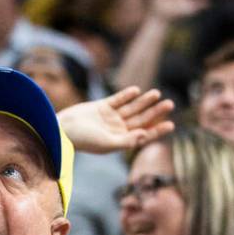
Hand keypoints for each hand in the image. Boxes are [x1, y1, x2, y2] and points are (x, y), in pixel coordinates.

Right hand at [57, 87, 174, 153]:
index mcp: (120, 141)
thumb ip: (126, 141)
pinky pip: (117, 100)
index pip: (143, 135)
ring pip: (132, 108)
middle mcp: (117, 129)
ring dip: (144, 101)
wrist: (62, 130)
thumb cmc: (83, 140)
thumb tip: (144, 135)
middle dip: (155, 112)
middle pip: (141, 119)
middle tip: (170, 104)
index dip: (157, 130)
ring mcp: (110, 118)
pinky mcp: (101, 107)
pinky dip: (127, 95)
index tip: (171, 124)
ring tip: (157, 94)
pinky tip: (137, 91)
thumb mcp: (106, 143)